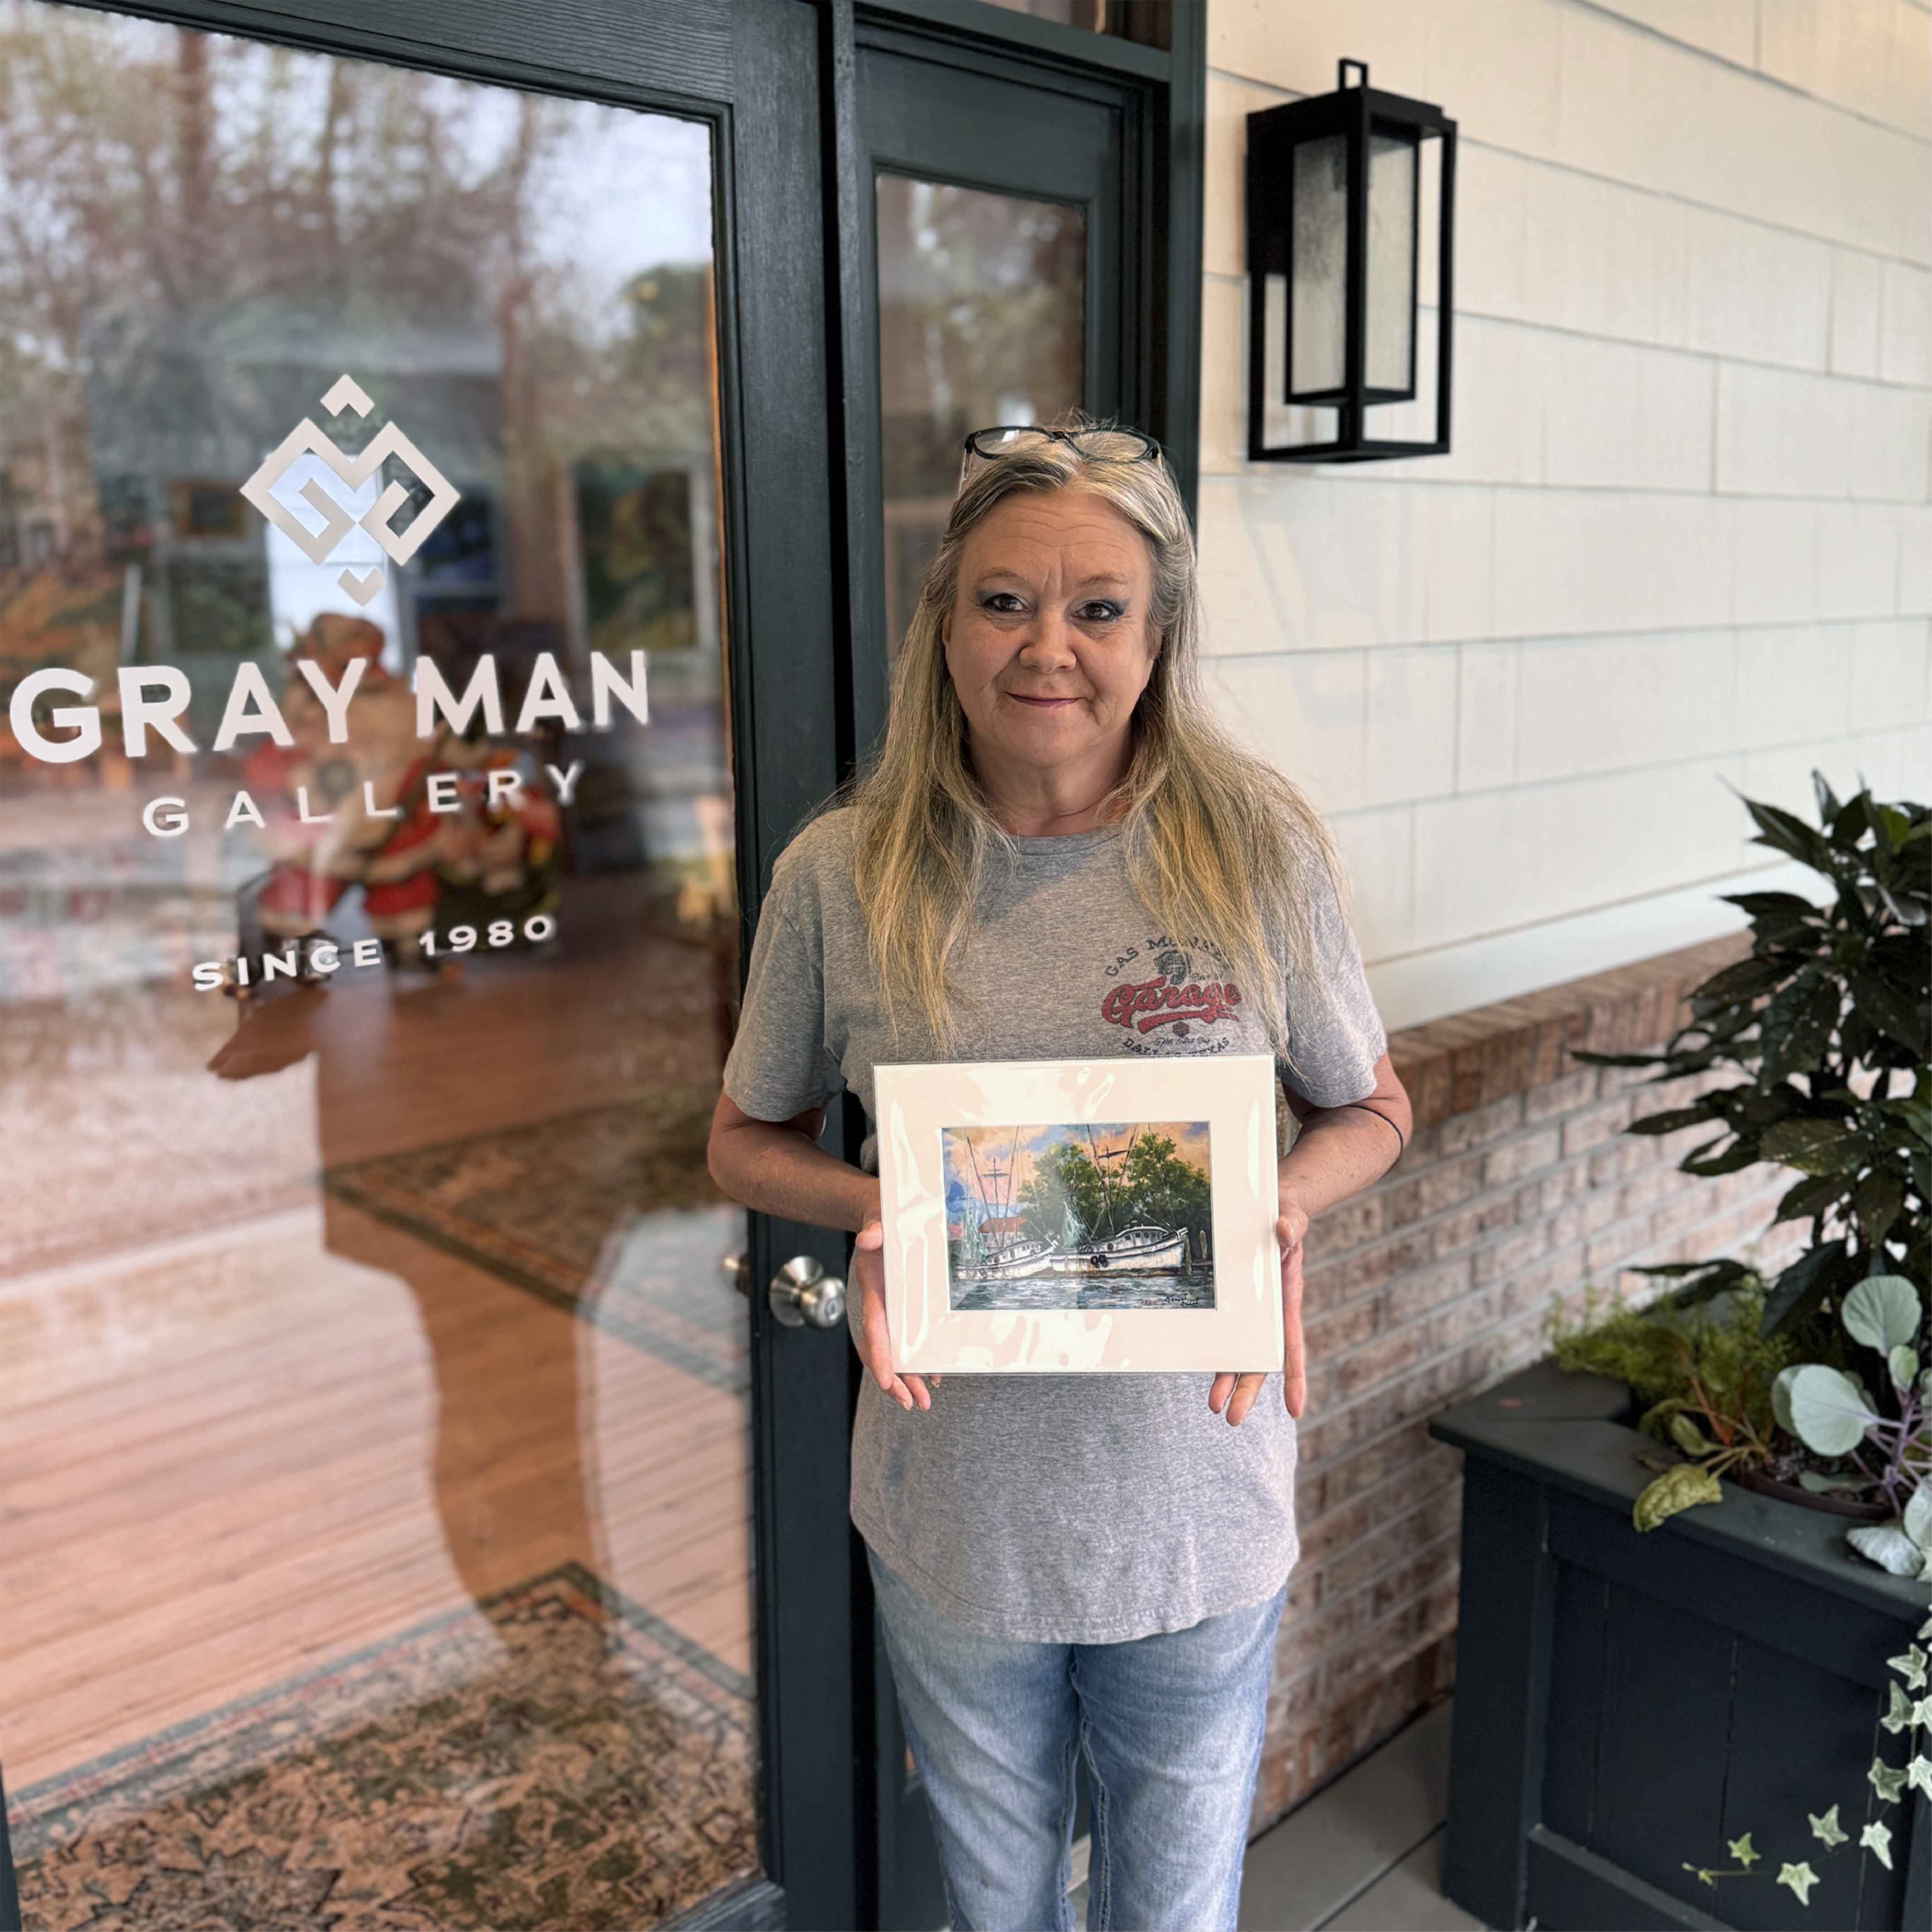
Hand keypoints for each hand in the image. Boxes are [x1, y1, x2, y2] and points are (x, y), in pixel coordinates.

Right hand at [848, 1218, 933, 1412]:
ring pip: (895, 1351)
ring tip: (922, 1401)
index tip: (888, 1379)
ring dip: (908, 1378)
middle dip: (894, 1380)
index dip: (879, 1354)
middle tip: (911, 1403)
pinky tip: (933, 1378)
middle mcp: (879, 1304)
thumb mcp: (877, 1219)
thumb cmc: (881, 1218)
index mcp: (872, 1287)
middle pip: (882, 1349)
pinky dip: (918, 1361)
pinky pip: (907, 1340)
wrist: (881, 1217)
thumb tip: (866, 1238)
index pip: (874, 1326)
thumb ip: (873, 1229)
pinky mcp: (903, 1308)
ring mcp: (891, 1309)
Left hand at [1209, 1199, 1309, 1427]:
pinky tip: (1203, 1370)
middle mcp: (1270, 1313)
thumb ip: (1291, 1226)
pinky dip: (1216, 1351)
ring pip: (1239, 1352)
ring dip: (1227, 1380)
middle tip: (1232, 1420)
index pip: (1292, 1345)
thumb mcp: (1291, 1217)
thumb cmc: (1286, 1215)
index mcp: (1287, 1300)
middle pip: (1260, 1360)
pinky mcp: (1235, 1302)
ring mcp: (1251, 1311)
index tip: (1295, 1409)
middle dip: (1248, 1391)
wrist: (1275, 1209)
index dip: (1294, 1377)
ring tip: (1214, 1407)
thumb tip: (1284, 1231)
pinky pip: (1223, 1330)